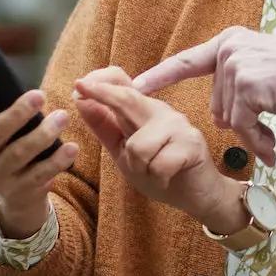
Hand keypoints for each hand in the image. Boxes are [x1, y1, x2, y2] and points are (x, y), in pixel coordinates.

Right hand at [0, 56, 77, 239]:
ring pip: (18, 154)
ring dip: (42, 135)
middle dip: (15, 114)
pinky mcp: (18, 191)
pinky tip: (72, 147)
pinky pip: (39, 175)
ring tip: (63, 116)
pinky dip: (56, 161)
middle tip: (40, 94)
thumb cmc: (1, 139)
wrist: (13, 189)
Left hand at [72, 69, 243, 230]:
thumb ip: (105, 127)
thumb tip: (80, 100)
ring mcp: (178, 125)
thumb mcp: (124, 151)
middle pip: (128, 99)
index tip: (78, 84)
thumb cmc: (160, 171)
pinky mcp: (192, 142)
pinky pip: (159, 163)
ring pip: (139, 145)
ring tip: (154, 172)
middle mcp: (161, 111)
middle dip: (103, 94)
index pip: (123, 84)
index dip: (101, 82)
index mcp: (143, 110)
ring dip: (140, 167)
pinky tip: (168, 177)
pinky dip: (158, 177)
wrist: (196, 194)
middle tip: (80, 87)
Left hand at [134, 28, 275, 165]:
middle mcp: (230, 48)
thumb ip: (236, 84)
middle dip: (239, 122)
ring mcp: (237, 64)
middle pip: (216, 103)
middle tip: (265, 128)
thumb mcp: (263, 70)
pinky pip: (241, 125)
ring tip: (272, 137)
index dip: (159, 76)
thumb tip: (220, 118)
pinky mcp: (247, 85)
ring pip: (228, 117)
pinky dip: (256, 139)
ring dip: (251, 134)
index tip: (132, 85)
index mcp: (231, 41)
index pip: (187, 61)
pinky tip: (271, 145)